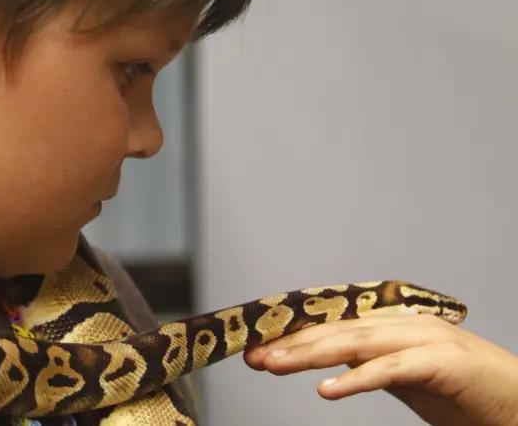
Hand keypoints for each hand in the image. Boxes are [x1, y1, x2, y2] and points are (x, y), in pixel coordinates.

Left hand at [243, 311, 517, 425]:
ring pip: (354, 343)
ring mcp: (423, 340)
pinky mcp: (441, 363)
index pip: (331, 327)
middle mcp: (402, 324)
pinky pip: (390, 371)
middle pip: (334, 330)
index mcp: (391, 326)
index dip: (291, 336)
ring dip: (309, 355)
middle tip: (252, 356)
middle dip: (289, 343)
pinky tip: (327, 391)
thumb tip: (327, 368)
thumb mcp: (405, 380)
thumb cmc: (465, 393)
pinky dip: (357, 379)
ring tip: (273, 365)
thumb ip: (369, 368)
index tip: (255, 347)